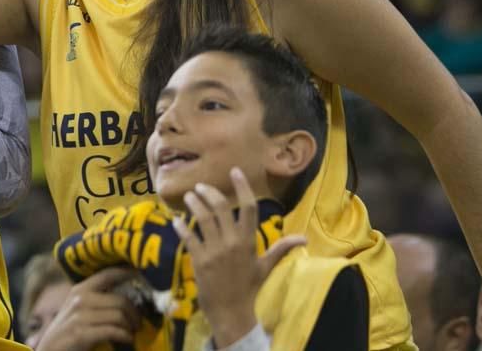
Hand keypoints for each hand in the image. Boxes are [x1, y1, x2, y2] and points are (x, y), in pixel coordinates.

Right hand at [35, 267, 141, 350]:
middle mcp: (80, 298)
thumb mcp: (78, 310)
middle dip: (134, 313)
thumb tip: (127, 298)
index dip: (127, 272)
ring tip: (131, 332)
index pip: (108, 275)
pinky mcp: (81, 333)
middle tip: (138, 323)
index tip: (142, 273)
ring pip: (119, 315)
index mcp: (80, 289)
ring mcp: (80, 316)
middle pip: (120, 300)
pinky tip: (127, 340)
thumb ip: (97, 301)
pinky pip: (113, 331)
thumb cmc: (68, 331)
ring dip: (130, 327)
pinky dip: (125, 336)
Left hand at [173, 168, 305, 348]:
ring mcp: (214, 251)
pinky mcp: (199, 260)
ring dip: (194, 204)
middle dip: (209, 193)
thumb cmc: (249, 287)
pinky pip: (188, 237)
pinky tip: (176, 220)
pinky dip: (181, 227)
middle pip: (220, 208)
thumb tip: (305, 238)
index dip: (242, 187)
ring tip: (189, 197)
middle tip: (201, 186)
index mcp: (249, 241)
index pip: (248, 207)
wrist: (232, 311)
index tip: (235, 171)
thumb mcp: (266, 266)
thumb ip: (281, 248)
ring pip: (202, 219)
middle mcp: (232, 242)